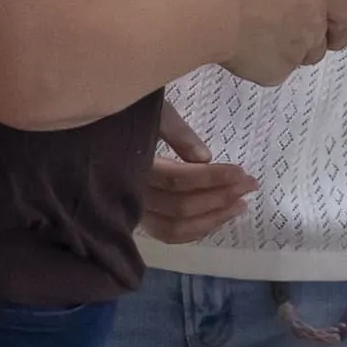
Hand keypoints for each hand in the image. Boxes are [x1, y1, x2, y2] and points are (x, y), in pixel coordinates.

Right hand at [137, 100, 259, 246]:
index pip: (177, 180)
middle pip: (180, 207)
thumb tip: (205, 158)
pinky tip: (218, 218)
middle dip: (220, 197)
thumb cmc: (125, 117)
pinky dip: (196, 230)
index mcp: (131, 166)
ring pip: (175, 227)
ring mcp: (133, 212)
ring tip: (241, 204)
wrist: (96, 136)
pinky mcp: (140, 219)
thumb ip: (176, 132)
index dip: (211, 178)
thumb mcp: (152, 112)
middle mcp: (129, 195)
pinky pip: (169, 234)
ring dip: (212, 219)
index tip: (241, 172)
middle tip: (250, 185)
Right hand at [174, 0, 346, 86]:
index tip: (346, 16)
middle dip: (320, 31)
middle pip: (332, 38)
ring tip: (259, 28)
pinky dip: (270, 60)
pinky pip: (283, 68)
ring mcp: (298, 51)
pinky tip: (248, 45)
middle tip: (289, 18)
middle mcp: (315, 24)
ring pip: (307, 54)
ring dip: (293, 45)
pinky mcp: (278, 73)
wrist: (205, 12)